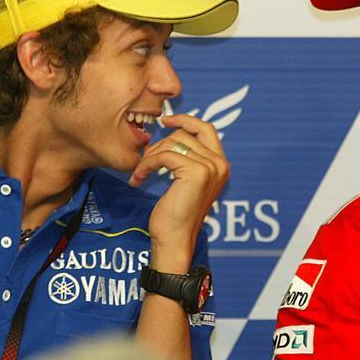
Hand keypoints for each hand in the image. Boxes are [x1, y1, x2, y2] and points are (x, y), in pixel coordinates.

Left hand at [129, 114, 228, 270]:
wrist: (174, 239)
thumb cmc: (176, 214)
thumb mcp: (185, 181)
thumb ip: (187, 158)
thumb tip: (172, 133)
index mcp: (221, 165)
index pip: (206, 129)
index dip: (185, 120)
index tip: (165, 120)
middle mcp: (220, 164)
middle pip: (184, 134)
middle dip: (160, 143)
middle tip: (145, 160)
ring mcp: (210, 168)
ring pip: (173, 143)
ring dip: (150, 157)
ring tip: (140, 173)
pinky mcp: (196, 172)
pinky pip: (164, 156)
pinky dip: (146, 165)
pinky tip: (138, 179)